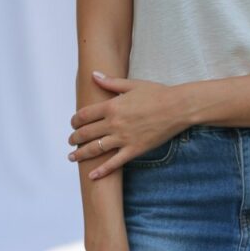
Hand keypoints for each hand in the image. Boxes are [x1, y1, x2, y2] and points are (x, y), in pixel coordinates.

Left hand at [67, 70, 187, 178]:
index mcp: (112, 106)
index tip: (73, 124)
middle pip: (86, 133)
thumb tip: (94, 75)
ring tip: (72, 156)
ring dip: (81, 154)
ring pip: (95, 149)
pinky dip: (102, 170)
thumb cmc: (157, 94)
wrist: (178, 108)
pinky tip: (92, 175)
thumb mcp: (132, 85)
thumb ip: (111, 82)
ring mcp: (123, 138)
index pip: (84, 115)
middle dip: (75, 138)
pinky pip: (114, 163)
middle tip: (71, 141)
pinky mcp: (134, 150)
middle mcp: (114, 123)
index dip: (75, 120)